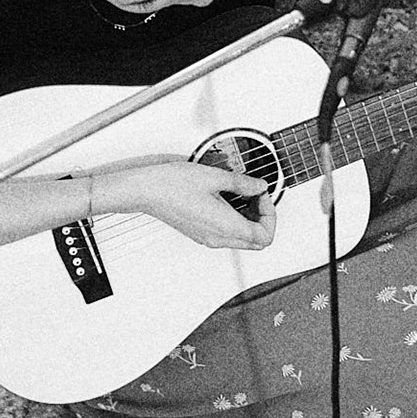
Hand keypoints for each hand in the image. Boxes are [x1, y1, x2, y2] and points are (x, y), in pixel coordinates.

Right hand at [96, 159, 274, 249]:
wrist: (146, 191)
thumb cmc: (172, 185)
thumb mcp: (214, 177)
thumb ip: (243, 183)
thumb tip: (259, 186)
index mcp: (226, 227)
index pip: (265, 236)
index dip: (270, 214)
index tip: (262, 195)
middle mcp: (218, 238)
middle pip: (256, 241)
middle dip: (263, 217)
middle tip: (256, 195)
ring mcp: (209, 238)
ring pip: (243, 239)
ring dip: (250, 218)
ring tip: (242, 194)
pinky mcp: (201, 233)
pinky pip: (228, 234)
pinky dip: (236, 219)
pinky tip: (228, 199)